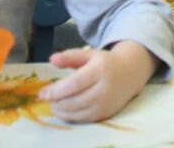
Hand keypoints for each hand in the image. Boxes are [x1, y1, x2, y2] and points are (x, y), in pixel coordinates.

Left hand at [40, 41, 156, 121]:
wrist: (131, 73)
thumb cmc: (106, 62)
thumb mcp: (89, 55)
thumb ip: (70, 56)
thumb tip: (52, 59)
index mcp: (99, 70)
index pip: (73, 84)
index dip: (55, 91)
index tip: (42, 93)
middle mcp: (104, 89)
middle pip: (72, 101)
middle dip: (55, 102)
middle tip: (47, 97)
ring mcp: (105, 104)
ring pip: (75, 113)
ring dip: (60, 110)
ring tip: (55, 102)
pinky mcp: (105, 114)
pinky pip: (82, 119)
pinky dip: (69, 116)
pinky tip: (65, 108)